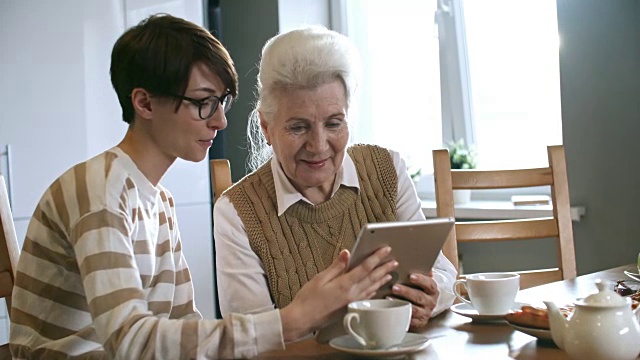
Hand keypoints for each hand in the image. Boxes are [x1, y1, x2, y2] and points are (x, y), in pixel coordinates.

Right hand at [280, 246, 397, 341]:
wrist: (302, 320)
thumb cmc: (308, 300)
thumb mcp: (320, 278)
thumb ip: (336, 266)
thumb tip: (346, 253)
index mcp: (344, 285)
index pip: (365, 268)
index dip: (377, 257)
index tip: (385, 250)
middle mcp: (351, 295)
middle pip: (372, 279)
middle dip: (384, 268)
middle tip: (394, 261)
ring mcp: (352, 303)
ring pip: (371, 289)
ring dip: (381, 280)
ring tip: (389, 274)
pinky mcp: (349, 309)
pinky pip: (366, 297)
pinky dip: (373, 291)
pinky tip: (375, 289)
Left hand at [390, 271, 438, 329]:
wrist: (425, 307)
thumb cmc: (420, 290)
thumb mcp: (422, 281)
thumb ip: (420, 272)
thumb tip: (415, 259)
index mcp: (432, 290)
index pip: (429, 284)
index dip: (421, 280)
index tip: (410, 276)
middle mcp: (431, 302)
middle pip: (419, 297)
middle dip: (406, 292)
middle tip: (394, 287)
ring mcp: (425, 313)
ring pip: (413, 309)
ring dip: (400, 303)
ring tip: (389, 298)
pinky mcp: (418, 322)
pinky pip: (409, 320)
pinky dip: (400, 314)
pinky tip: (391, 309)